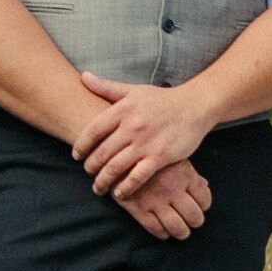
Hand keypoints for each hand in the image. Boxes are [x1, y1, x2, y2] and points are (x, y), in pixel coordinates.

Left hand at [75, 74, 217, 201]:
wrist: (195, 106)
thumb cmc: (162, 100)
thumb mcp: (134, 90)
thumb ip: (107, 87)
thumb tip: (83, 77)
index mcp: (123, 109)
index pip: (93, 130)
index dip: (81, 145)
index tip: (76, 155)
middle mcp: (132, 126)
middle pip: (102, 152)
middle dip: (90, 166)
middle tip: (88, 173)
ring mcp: (146, 143)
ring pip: (116, 167)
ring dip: (103, 180)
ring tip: (98, 187)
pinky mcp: (160, 157)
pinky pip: (137, 177)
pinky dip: (126, 187)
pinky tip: (119, 193)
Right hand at [119, 159, 212, 241]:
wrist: (118, 152)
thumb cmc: (150, 153)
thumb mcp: (173, 157)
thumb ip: (189, 172)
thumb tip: (204, 185)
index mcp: (184, 175)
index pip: (204, 200)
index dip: (203, 205)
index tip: (199, 206)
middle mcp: (172, 189)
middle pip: (194, 217)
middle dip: (195, 221)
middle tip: (191, 220)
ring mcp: (155, 200)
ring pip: (178, 228)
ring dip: (182, 232)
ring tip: (180, 230)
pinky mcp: (138, 208)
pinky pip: (156, 229)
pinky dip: (163, 234)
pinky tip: (163, 230)